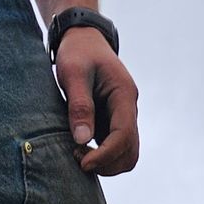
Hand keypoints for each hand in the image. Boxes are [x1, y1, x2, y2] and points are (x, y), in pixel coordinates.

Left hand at [54, 26, 138, 176]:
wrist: (83, 39)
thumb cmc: (77, 52)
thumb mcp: (73, 73)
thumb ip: (79, 106)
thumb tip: (82, 140)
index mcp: (124, 95)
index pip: (124, 136)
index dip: (106, 155)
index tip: (83, 163)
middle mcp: (129, 109)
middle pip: (130, 152)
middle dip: (107, 164)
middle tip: (79, 159)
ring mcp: (123, 117)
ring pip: (126, 154)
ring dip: (106, 164)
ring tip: (78, 154)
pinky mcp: (113, 122)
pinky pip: (115, 149)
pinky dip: (102, 157)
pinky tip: (81, 149)